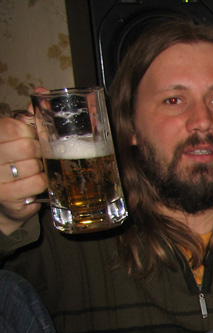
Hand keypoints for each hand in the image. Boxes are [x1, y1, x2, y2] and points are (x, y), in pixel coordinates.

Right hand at [0, 106, 45, 235]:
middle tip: (35, 156)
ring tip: (31, 169)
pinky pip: (37, 183)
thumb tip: (43, 91)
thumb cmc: (11, 160)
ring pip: (34, 166)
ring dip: (40, 168)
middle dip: (38, 151)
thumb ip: (28, 115)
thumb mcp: (16, 135)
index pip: (14, 127)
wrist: (4, 196)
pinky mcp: (5, 195)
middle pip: (27, 147)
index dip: (30, 132)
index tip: (31, 137)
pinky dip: (42, 182)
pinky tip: (33, 182)